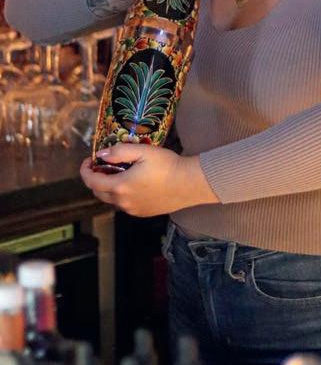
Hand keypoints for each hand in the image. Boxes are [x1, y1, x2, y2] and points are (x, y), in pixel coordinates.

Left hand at [80, 144, 217, 216]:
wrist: (190, 183)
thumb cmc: (167, 165)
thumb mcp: (142, 151)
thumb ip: (119, 152)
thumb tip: (101, 155)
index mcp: (120, 186)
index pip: (91, 182)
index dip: (85, 170)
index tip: (89, 160)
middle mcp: (123, 202)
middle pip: (99, 193)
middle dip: (96, 179)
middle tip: (103, 165)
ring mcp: (133, 210)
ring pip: (112, 200)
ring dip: (109, 187)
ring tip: (119, 173)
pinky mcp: (143, 213)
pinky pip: (125, 205)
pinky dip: (122, 194)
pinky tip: (133, 183)